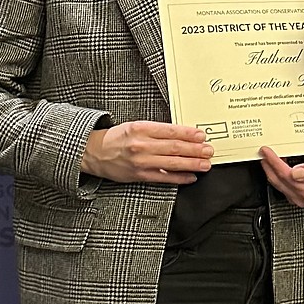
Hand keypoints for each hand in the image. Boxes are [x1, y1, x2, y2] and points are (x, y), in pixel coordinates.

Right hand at [80, 121, 212, 183]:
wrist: (95, 152)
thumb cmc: (117, 138)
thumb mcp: (135, 126)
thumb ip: (157, 130)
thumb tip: (182, 134)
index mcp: (141, 128)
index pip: (170, 131)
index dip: (189, 134)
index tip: (201, 136)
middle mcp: (141, 145)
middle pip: (174, 147)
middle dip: (195, 150)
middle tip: (209, 150)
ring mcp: (141, 161)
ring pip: (172, 163)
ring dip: (192, 164)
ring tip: (205, 164)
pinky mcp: (140, 175)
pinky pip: (164, 177)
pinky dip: (180, 177)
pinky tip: (191, 177)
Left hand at [259, 148, 303, 206]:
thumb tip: (297, 174)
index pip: (285, 174)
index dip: (274, 162)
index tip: (267, 152)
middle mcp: (302, 196)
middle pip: (278, 180)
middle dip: (268, 165)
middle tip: (263, 152)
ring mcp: (298, 198)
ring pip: (277, 184)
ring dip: (271, 170)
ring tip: (267, 158)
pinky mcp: (296, 196)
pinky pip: (281, 185)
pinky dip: (276, 175)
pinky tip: (275, 167)